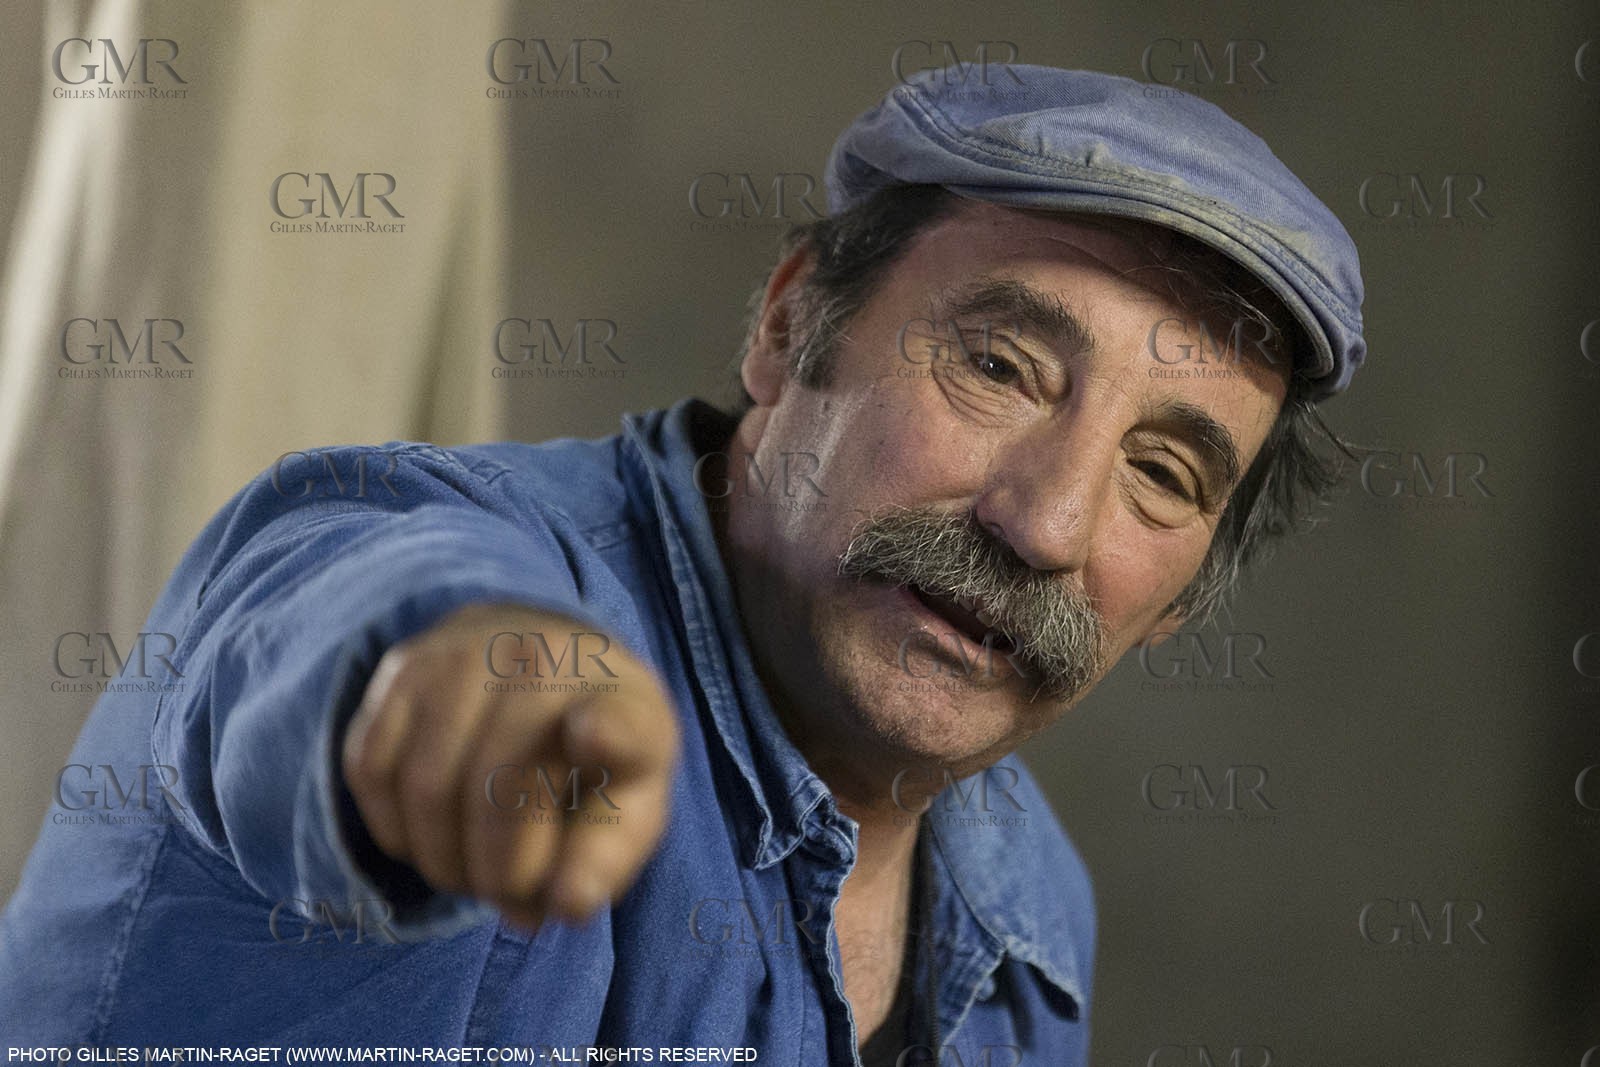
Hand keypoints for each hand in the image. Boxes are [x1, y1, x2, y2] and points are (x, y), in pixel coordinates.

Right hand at [341, 602, 678, 928]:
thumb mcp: (627, 809)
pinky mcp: (404, 667)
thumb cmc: (592, 761)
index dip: (609, 733)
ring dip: (442, 860)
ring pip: (427, 788)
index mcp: (624, 703)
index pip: (621, 719)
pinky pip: (372, 771)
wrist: (542, 669)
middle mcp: (546, 662)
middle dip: (498, 874)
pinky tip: (431, 832)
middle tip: (508, 894)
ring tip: (471, 870)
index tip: (592, 739)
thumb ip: (605, 860)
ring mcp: (468, 655)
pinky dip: (396, 828)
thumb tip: (568, 903)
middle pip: (500, 793)